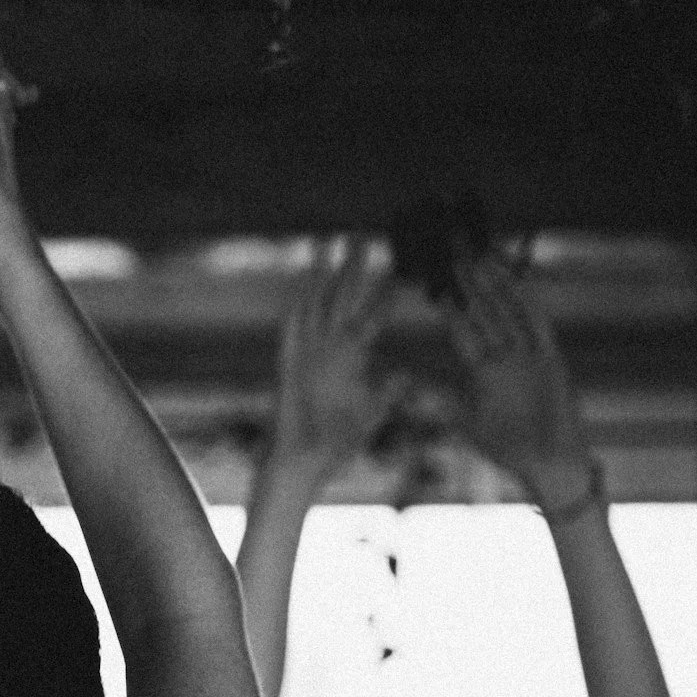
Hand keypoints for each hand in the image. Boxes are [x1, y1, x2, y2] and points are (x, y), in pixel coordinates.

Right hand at [271, 239, 411, 470]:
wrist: (302, 466)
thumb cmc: (335, 444)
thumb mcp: (371, 413)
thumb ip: (387, 392)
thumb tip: (406, 375)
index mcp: (350, 357)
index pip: (372, 313)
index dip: (385, 289)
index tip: (401, 262)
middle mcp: (328, 349)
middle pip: (342, 296)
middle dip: (353, 264)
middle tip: (364, 230)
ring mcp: (308, 355)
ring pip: (318, 304)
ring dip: (325, 273)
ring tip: (333, 240)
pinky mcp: (291, 367)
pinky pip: (295, 333)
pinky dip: (301, 309)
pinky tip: (305, 285)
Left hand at [443, 254, 589, 499]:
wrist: (549, 466)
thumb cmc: (509, 450)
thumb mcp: (466, 422)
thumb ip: (440, 401)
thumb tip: (407, 387)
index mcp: (484, 371)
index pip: (463, 330)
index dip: (450, 306)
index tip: (434, 282)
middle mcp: (506, 357)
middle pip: (486, 313)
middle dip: (470, 285)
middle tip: (453, 254)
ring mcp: (529, 356)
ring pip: (509, 312)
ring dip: (495, 286)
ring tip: (479, 258)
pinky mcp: (550, 361)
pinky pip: (538, 327)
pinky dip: (528, 304)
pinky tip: (516, 282)